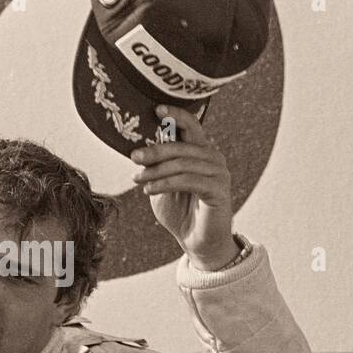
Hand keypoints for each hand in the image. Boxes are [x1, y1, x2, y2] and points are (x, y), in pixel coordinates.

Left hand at [130, 105, 236, 269]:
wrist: (197, 242)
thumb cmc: (180, 213)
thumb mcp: (161, 186)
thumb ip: (154, 168)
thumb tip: (137, 151)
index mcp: (200, 152)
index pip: (191, 126)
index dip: (175, 114)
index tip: (155, 109)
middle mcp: (213, 157)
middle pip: (182, 144)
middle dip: (155, 150)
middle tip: (134, 157)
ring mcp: (219, 173)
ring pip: (183, 162)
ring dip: (157, 170)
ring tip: (138, 180)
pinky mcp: (219, 190)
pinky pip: (188, 180)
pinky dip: (165, 183)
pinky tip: (150, 189)